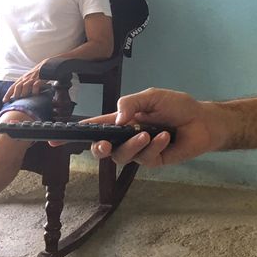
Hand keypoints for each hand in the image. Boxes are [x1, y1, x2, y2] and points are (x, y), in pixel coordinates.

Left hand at [3, 61, 47, 101]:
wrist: (46, 66)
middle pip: (17, 86)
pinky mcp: (40, 79)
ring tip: (25, 97)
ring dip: (24, 93)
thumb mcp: (28, 78)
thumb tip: (16, 95)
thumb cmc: (37, 74)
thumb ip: (23, 85)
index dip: (8, 94)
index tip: (4, 101)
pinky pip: (36, 85)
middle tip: (16, 100)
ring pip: (25, 86)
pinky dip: (35, 91)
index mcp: (22, 79)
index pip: (13, 87)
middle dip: (15, 94)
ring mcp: (33, 79)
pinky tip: (35, 94)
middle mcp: (26, 79)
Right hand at [83, 88, 214, 167]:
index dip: (75, 133)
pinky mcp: (153, 161)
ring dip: (133, 145)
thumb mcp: (152, 96)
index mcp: (122, 120)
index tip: (54, 140)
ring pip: (122, 156)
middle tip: (105, 144)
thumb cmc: (177, 106)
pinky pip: (145, 158)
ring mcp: (139, 151)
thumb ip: (131, 103)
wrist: (202, 120)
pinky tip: (165, 136)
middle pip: (102, 149)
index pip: (95, 126)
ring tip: (148, 133)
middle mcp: (126, 137)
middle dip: (99, 148)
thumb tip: (115, 118)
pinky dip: (154, 146)